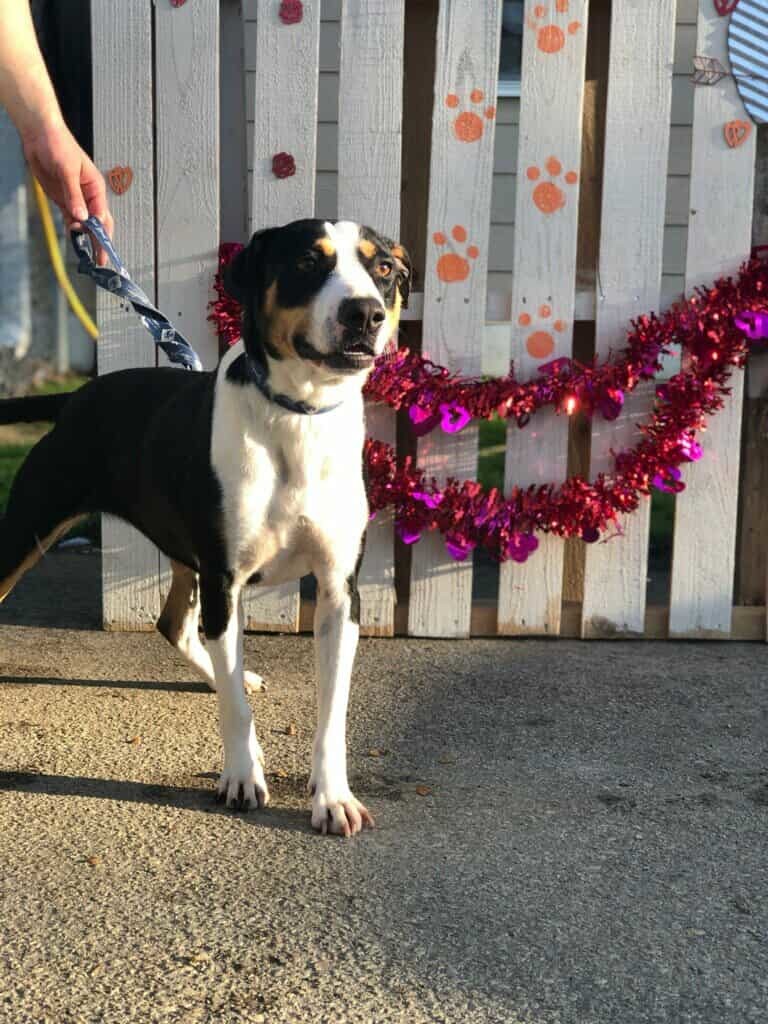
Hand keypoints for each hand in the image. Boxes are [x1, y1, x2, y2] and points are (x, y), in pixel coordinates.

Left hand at [22, 117, 113, 263]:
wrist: (39, 134)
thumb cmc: (57, 144)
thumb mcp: (66, 170)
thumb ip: (74, 196)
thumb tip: (81, 219)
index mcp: (95, 188)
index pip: (101, 215)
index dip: (101, 232)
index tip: (101, 246)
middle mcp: (88, 195)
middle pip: (98, 223)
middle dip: (100, 242)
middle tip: (100, 260)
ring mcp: (76, 198)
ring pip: (84, 224)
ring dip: (86, 238)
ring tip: (88, 256)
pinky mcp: (63, 199)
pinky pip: (71, 218)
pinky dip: (73, 230)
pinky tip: (75, 240)